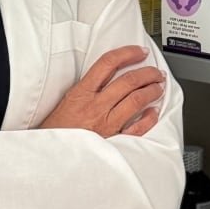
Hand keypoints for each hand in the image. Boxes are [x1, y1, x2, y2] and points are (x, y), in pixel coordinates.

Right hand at [39, 46, 164, 138]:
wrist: (51, 156)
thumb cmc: (57, 130)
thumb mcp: (67, 101)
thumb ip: (87, 88)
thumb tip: (110, 74)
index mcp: (82, 93)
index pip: (108, 63)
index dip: (128, 54)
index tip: (140, 52)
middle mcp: (95, 106)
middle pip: (128, 81)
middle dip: (147, 73)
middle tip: (155, 72)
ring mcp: (106, 124)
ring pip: (136, 100)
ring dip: (152, 91)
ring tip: (158, 87)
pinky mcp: (113, 141)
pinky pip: (137, 128)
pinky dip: (149, 119)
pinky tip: (153, 112)